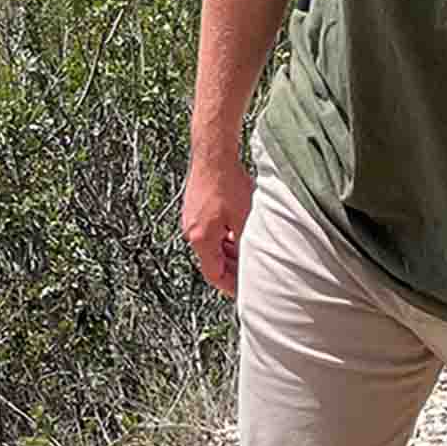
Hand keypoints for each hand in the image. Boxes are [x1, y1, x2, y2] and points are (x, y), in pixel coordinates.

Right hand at [180, 156, 252, 296]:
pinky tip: (239, 230)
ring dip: (229, 250)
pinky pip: (209, 231)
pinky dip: (224, 236)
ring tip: (249, 250)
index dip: (231, 286)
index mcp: (200, 239)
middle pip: (212, 260)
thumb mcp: (244, 219)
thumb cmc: (227, 182)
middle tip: (251, 272)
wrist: (213, 154)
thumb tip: (255, 262)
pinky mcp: (195, 207)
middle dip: (232, 268)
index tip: (245, 291)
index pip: (214, 274)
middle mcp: (192, 231)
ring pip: (211, 245)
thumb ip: (246, 244)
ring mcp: (192, 219)